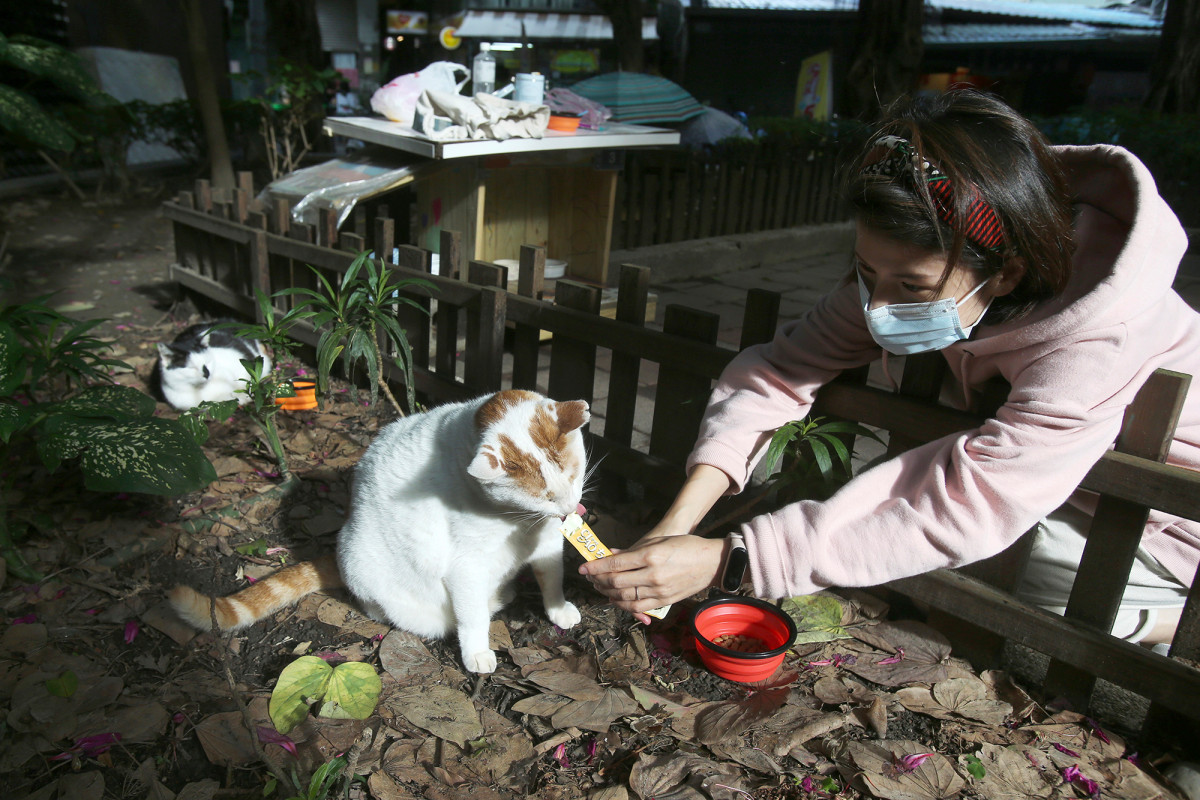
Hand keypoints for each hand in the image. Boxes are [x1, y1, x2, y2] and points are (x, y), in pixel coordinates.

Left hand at [579, 534, 725, 621]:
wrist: (711, 563)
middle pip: (616, 582)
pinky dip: (622, 605)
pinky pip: (638, 607)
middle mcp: (653, 575)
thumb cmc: (687, 546)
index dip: (596, 567)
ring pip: (624, 598)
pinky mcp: (664, 601)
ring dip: (608, 594)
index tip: (583, 568)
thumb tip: (612, 554)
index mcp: (651, 556)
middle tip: (589, 577)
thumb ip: (634, 549)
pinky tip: (615, 599)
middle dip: (598, 580)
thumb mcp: (660, 541)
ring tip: (599, 588)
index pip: (616, 564)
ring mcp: (659, 590)